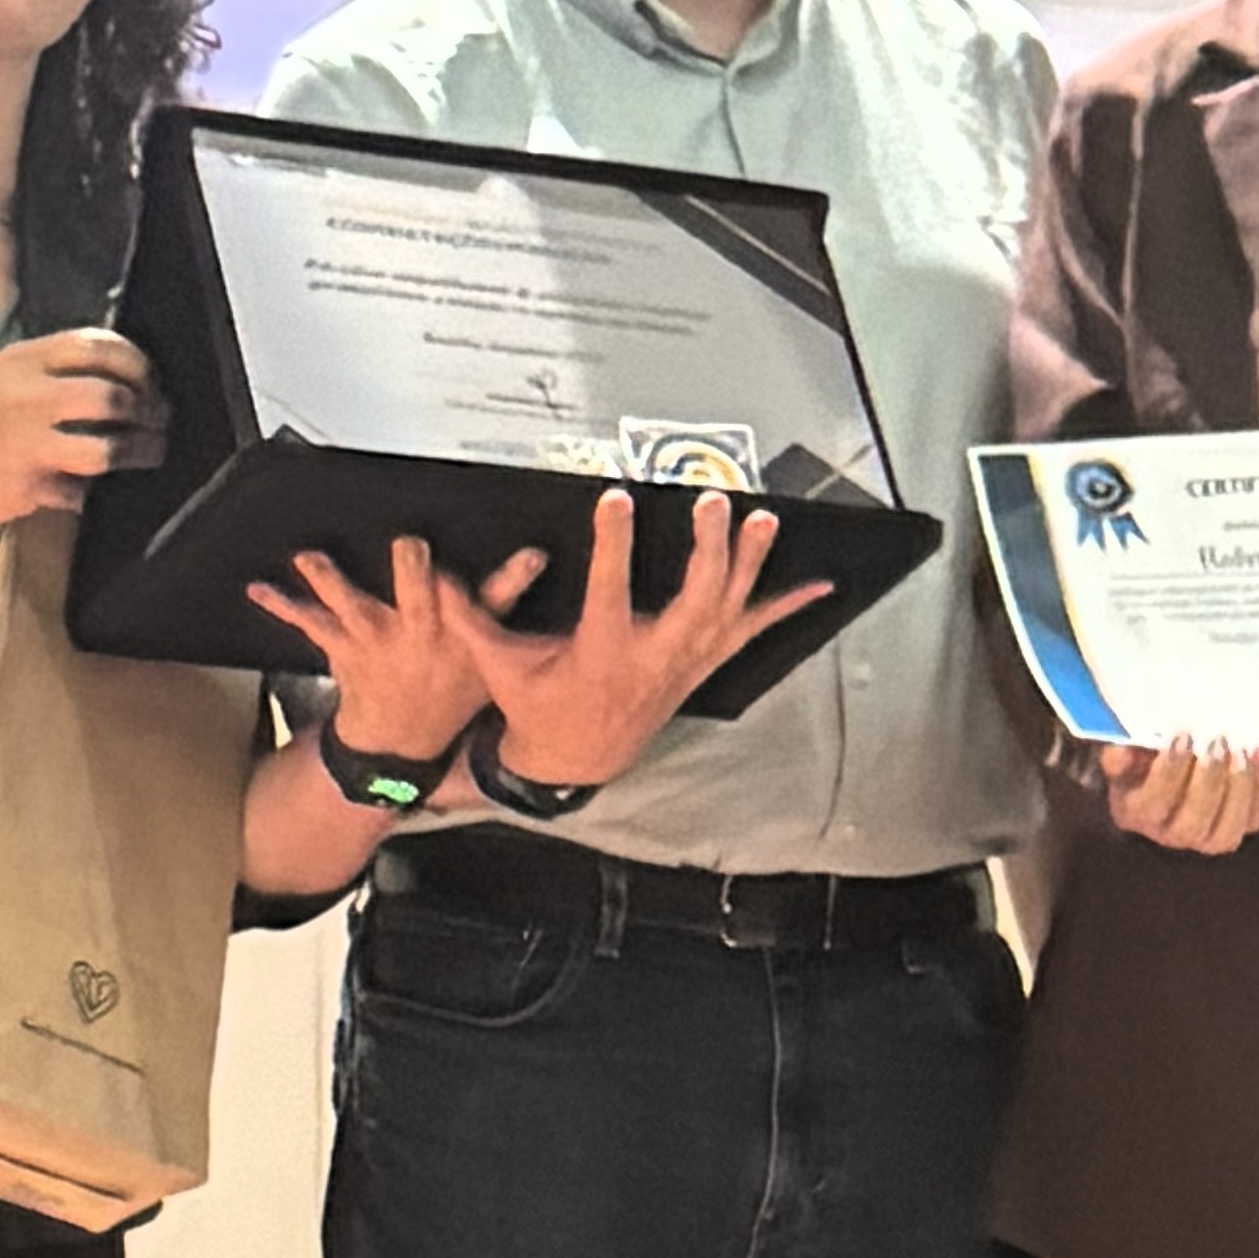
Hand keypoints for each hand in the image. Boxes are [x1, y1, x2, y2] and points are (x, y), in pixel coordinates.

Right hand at [0, 326, 161, 528]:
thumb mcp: (8, 372)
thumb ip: (58, 367)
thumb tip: (128, 372)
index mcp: (24, 360)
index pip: (98, 346)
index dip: (138, 363)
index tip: (152, 379)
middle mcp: (27, 397)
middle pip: (112, 398)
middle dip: (148, 410)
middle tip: (159, 419)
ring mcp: (26, 445)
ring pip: (106, 450)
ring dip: (139, 452)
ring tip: (151, 452)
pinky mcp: (26, 487)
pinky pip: (79, 490)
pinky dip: (88, 490)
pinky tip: (87, 485)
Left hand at [246, 538, 546, 758]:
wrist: (400, 744)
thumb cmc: (445, 688)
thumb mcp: (487, 659)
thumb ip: (502, 607)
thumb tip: (538, 551)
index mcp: (464, 633)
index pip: (499, 599)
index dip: (516, 578)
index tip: (532, 556)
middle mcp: (423, 634)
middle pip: (420, 596)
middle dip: (414, 571)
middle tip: (410, 546)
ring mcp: (380, 641)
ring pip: (355, 605)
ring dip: (332, 581)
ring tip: (311, 560)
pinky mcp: (346, 648)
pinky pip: (310, 623)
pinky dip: (283, 605)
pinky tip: (260, 589)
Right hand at [439, 490, 830, 789]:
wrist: (575, 759)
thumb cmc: (539, 709)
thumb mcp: (501, 668)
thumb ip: (472, 621)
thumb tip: (439, 577)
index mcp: (601, 651)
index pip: (610, 589)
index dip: (615, 543)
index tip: (616, 498)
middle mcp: (652, 658)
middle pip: (692, 601)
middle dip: (706, 552)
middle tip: (711, 504)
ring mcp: (684, 662)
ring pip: (727, 610)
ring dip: (748, 565)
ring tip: (761, 521)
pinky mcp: (701, 663)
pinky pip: (751, 633)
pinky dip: (786, 607)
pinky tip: (819, 585)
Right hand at [1095, 735, 1258, 855]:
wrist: (1171, 759)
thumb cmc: (1146, 753)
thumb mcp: (1124, 748)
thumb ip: (1118, 752)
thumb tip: (1120, 753)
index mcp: (1135, 813)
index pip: (1152, 804)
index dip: (1169, 772)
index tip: (1181, 736)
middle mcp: (1171, 834)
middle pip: (1192, 825)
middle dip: (1208, 782)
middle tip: (1217, 742)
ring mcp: (1208, 836)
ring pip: (1227, 832)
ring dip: (1238, 790)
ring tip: (1241, 751)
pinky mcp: (1241, 824)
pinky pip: (1258, 816)